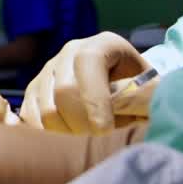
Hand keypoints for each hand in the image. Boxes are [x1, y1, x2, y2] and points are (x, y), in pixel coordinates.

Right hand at [20, 33, 151, 134]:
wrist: (125, 90)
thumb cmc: (143, 95)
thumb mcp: (152, 91)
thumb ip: (146, 98)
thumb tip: (137, 112)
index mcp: (103, 45)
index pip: (89, 62)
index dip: (95, 98)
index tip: (105, 131)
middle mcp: (71, 51)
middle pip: (64, 91)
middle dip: (82, 125)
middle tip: (100, 138)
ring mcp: (49, 69)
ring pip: (46, 110)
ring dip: (67, 134)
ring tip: (89, 135)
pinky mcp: (34, 90)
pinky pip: (31, 117)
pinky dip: (47, 135)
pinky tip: (68, 138)